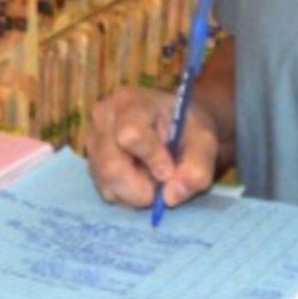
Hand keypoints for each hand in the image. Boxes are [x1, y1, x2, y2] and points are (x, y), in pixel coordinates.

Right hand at [86, 85, 220, 209]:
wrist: (179, 131)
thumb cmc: (190, 130)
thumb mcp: (205, 142)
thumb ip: (197, 167)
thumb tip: (171, 197)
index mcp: (131, 102)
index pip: (130, 134)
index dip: (151, 157)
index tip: (170, 170)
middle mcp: (104, 119)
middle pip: (112, 166)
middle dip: (142, 187)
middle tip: (164, 185)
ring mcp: (93, 142)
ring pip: (107, 185)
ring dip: (137, 193)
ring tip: (155, 178)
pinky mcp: (92, 165)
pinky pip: (107, 192)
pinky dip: (129, 196)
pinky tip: (142, 181)